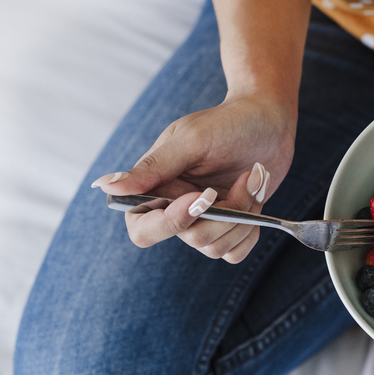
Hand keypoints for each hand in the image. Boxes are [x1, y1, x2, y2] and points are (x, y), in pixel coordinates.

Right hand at [91, 93, 295, 263]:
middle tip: (243, 178)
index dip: (171, 223)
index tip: (201, 196)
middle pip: (192, 239)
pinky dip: (250, 232)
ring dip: (244, 216)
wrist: (269, 121)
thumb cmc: (226, 123)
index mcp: (155, 188)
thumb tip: (104, 185)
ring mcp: (204, 220)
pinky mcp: (230, 227)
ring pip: (216, 247)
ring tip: (253, 179)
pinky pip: (235, 253)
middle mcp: (176, 208)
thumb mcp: (190, 140)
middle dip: (225, 214)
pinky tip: (257, 202)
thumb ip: (151, 167)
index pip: (142, 230)